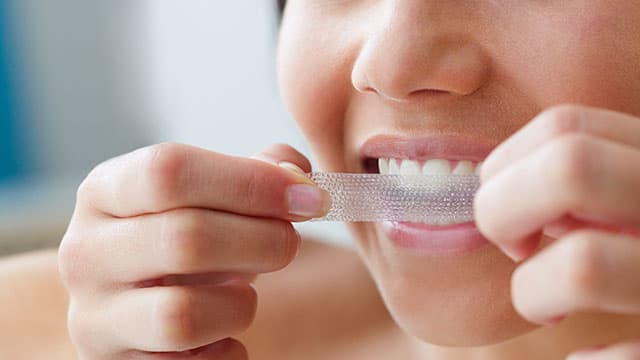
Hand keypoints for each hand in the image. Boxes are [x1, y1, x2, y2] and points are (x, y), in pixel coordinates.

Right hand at [58, 143, 328, 358]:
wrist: (142, 301)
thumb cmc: (187, 236)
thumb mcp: (213, 194)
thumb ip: (260, 171)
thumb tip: (298, 177)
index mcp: (105, 192)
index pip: (169, 172)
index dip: (250, 182)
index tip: (308, 197)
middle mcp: (86, 253)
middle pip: (184, 238)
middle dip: (263, 240)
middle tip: (290, 243)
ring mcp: (95, 318)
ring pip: (184, 314)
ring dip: (240, 304)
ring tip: (244, 295)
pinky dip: (227, 351)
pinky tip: (225, 333)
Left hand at [475, 105, 639, 358]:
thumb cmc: (639, 249)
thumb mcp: (629, 196)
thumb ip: (584, 184)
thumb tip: (497, 184)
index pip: (563, 126)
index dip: (507, 167)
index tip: (511, 209)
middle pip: (568, 167)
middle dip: (503, 212)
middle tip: (515, 250)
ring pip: (583, 265)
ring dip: (534, 293)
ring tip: (547, 308)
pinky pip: (624, 359)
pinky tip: (589, 358)